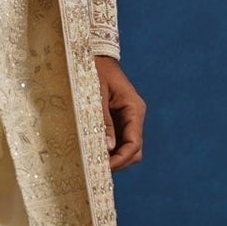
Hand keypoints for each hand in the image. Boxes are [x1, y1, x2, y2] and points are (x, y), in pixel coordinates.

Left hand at [95, 57, 144, 171]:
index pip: (134, 143)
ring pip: (126, 147)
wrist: (94, 55)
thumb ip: (103, 120)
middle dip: (118, 162)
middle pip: (133, 150)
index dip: (121, 159)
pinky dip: (107, 149)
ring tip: (92, 163)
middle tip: (96, 170)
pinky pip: (116, 139)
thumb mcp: (96, 95)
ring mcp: (126, 118)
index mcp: (133, 109)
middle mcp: (133, 116)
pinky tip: (92, 152)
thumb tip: (108, 147)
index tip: (104, 168)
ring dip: (112, 157)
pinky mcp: (116, 119)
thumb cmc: (95, 70)